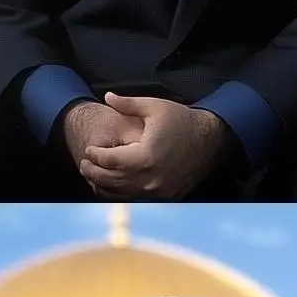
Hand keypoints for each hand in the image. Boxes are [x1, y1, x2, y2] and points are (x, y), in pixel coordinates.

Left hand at [77, 95, 229, 200]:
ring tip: (95, 175)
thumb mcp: (154, 106)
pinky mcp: (166, 196)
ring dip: (104, 185)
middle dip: (93, 172)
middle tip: (85, 164)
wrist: (211, 139)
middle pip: (110, 180)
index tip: (89, 150)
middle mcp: (151, 178)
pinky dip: (121, 193)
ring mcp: (159, 191)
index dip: (94, 155)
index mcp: (145, 156)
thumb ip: (127, 104)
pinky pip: (136, 198)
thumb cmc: (182, 121)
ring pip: (121, 193)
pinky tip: (114, 184)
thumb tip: (106, 97)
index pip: (108, 160)